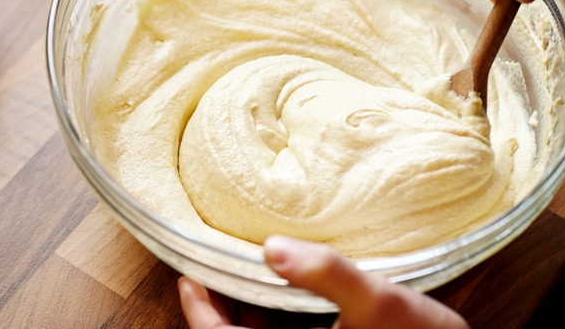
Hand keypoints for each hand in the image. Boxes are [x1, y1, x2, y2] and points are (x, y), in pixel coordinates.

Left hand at [178, 235, 468, 328]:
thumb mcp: (378, 301)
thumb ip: (327, 273)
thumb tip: (273, 247)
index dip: (199, 311)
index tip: (187, 275)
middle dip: (218, 306)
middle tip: (210, 265)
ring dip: (243, 312)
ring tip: (239, 270)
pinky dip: (270, 317)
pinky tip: (280, 291)